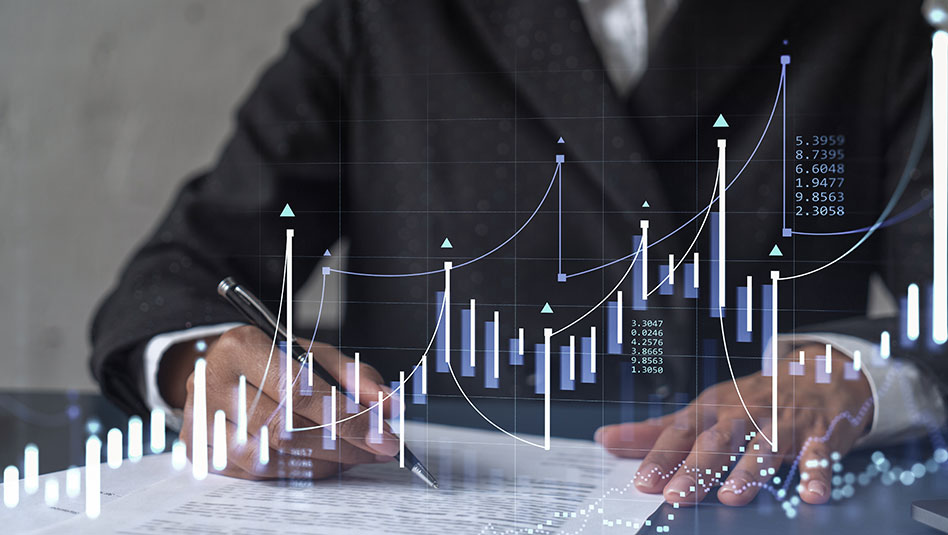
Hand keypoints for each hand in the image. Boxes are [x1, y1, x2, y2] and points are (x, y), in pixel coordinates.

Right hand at [177, 325, 399, 479]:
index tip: (383, 436)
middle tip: (376, 449)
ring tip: (351, 455)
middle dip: (342, 445)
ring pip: (271, 457)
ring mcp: (200, 419)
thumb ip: (353, 375)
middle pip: (286, 429)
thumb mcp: (313, 353)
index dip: (348, 418)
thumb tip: (385, 403)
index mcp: (241, 346)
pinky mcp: (199, 449)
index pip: (301, 390)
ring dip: (322, 463)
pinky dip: (296, 472)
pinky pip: (257, 474)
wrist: (219, 368)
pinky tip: (321, 462)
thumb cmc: (271, 359)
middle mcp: (213, 381)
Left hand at [595, 344, 872, 505]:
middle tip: (677, 495)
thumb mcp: (702, 411)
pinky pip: (819, 454)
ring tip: (731, 496)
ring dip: (749, 472)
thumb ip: (657, 431)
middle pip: (718, 441)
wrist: (816, 375)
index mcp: (712, 410)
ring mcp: (782, 423)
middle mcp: (744, 414)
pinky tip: (810, 495)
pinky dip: (817, 473)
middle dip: (696, 468)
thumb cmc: (749, 401)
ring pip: (765, 447)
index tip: (642, 481)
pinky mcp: (819, 433)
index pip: (681, 433)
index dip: (660, 456)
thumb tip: (606, 440)